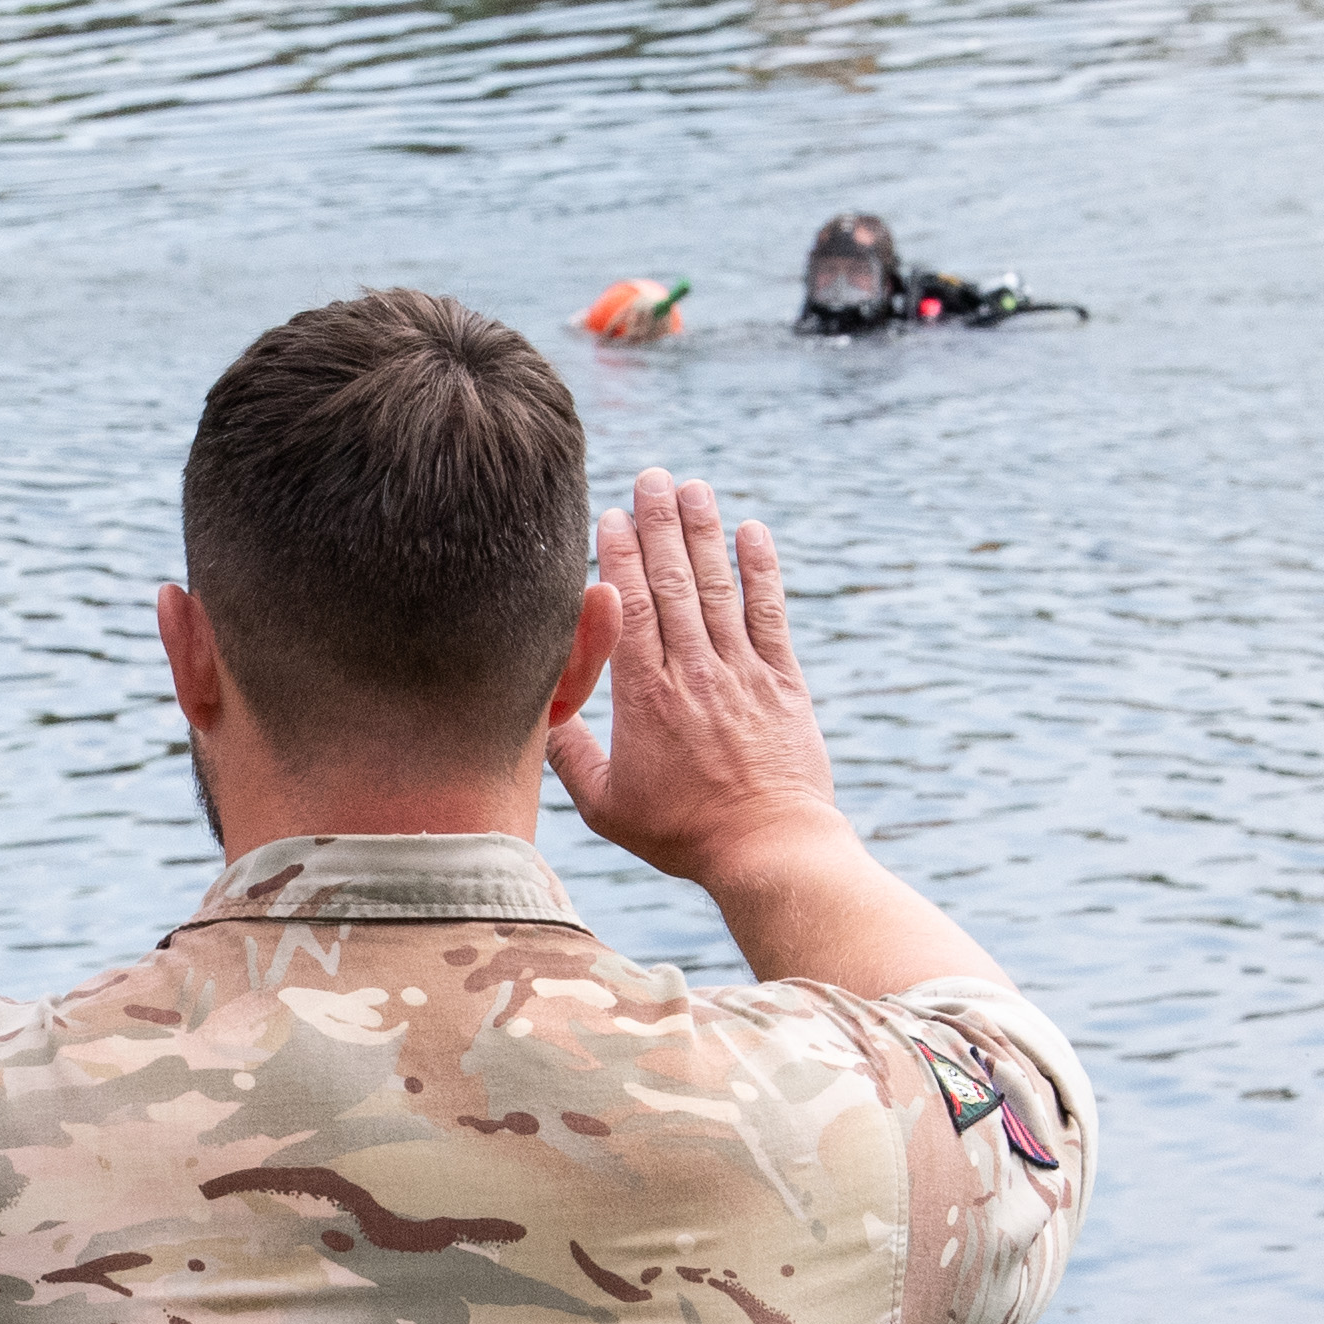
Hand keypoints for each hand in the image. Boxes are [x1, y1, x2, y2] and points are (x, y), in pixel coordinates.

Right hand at [549, 467, 847, 885]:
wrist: (767, 848)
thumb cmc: (682, 833)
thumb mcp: (607, 806)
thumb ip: (570, 757)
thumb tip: (539, 715)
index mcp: (645, 698)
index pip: (630, 610)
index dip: (621, 557)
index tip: (611, 515)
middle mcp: (694, 673)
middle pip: (673, 583)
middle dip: (660, 524)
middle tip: (651, 476)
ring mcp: (742, 673)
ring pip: (718, 588)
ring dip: (705, 533)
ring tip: (693, 486)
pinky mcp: (783, 683)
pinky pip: (769, 614)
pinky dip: (761, 570)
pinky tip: (751, 532)